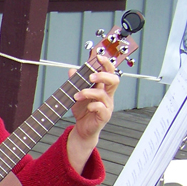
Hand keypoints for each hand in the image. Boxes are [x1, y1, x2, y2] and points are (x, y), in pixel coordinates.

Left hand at [67, 54, 118, 171]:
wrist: (83, 129)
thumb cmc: (82, 110)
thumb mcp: (76, 94)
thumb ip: (75, 82)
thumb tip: (72, 70)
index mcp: (103, 88)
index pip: (109, 72)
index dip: (106, 64)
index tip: (98, 57)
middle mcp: (108, 95)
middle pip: (114, 80)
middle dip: (103, 75)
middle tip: (90, 76)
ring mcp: (107, 106)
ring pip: (104, 94)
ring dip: (88, 92)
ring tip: (77, 95)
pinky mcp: (104, 116)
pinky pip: (102, 108)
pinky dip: (93, 105)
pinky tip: (87, 107)